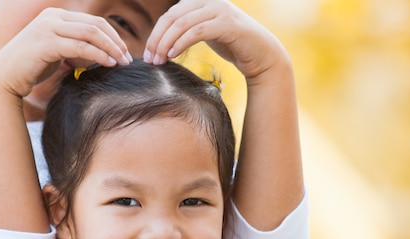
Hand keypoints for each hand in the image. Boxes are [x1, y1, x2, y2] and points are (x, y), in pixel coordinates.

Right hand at [0, 8, 131, 98]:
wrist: (4, 78)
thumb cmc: (30, 68)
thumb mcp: (56, 53)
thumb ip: (74, 48)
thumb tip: (98, 56)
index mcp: (56, 16)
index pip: (93, 22)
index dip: (112, 36)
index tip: (123, 53)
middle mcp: (52, 17)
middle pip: (95, 24)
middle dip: (115, 41)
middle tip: (127, 59)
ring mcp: (49, 27)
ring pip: (90, 33)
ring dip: (110, 48)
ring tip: (121, 62)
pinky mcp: (47, 43)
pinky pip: (80, 46)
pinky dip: (98, 54)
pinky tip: (108, 64)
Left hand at [144, 0, 287, 79]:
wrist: (262, 55)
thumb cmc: (233, 46)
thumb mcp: (206, 33)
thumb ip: (188, 29)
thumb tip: (162, 39)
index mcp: (201, 1)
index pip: (170, 15)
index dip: (155, 34)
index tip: (147, 54)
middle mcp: (210, 1)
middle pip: (172, 18)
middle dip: (157, 40)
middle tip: (149, 59)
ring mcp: (219, 10)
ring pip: (182, 24)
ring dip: (166, 44)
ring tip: (159, 61)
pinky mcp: (227, 24)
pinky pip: (196, 31)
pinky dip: (181, 43)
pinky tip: (173, 55)